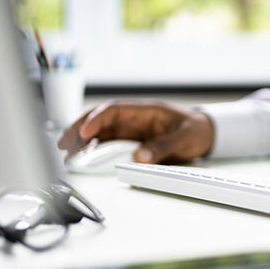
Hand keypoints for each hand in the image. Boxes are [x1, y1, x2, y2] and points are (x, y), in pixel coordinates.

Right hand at [57, 99, 214, 163]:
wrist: (205, 134)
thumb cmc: (195, 130)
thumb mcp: (185, 138)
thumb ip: (163, 146)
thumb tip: (140, 157)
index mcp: (145, 110)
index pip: (114, 110)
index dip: (97, 119)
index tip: (85, 132)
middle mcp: (133, 118)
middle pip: (99, 119)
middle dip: (79, 129)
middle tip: (64, 144)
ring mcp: (130, 130)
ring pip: (99, 132)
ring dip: (81, 141)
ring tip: (67, 154)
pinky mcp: (130, 141)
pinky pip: (106, 143)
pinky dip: (92, 149)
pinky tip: (81, 158)